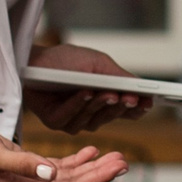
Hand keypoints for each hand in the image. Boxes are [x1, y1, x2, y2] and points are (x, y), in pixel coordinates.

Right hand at [0, 121, 127, 181]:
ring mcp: (29, 181)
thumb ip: (23, 165)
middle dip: (98, 178)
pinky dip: (77, 161)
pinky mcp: (29, 168)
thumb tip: (51, 174)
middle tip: (123, 165)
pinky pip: (59, 169)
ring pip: (69, 180)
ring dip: (93, 169)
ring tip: (116, 158)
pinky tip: (91, 152)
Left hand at [25, 43, 147, 135]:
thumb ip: (119, 77)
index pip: (126, 112)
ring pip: (92, 120)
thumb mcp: (98, 64)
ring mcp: (72, 120)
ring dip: (100, 105)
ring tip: (108, 92)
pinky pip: (69, 117)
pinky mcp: (54, 122)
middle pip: (111, 117)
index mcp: (103, 102)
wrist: (33, 59)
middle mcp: (89, 115)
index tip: (148, 103)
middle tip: (130, 98)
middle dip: (121, 107)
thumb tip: (142, 89)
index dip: (137, 109)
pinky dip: (78, 104)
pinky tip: (85, 92)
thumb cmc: (64, 61)